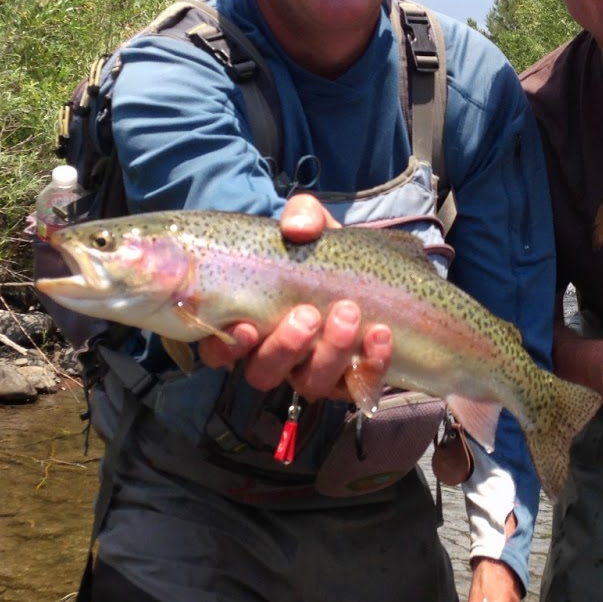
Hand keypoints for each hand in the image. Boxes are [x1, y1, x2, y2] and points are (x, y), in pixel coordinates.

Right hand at [196, 195, 394, 399]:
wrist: (375, 271)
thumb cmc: (325, 253)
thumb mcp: (313, 226)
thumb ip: (301, 216)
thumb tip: (297, 229)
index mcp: (250, 323)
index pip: (221, 350)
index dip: (227, 348)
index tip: (246, 327)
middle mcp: (276, 355)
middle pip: (264, 373)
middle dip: (285, 347)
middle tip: (309, 314)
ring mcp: (314, 372)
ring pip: (310, 383)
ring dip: (330, 352)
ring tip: (350, 313)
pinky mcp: (353, 381)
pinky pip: (359, 385)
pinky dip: (371, 363)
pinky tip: (382, 334)